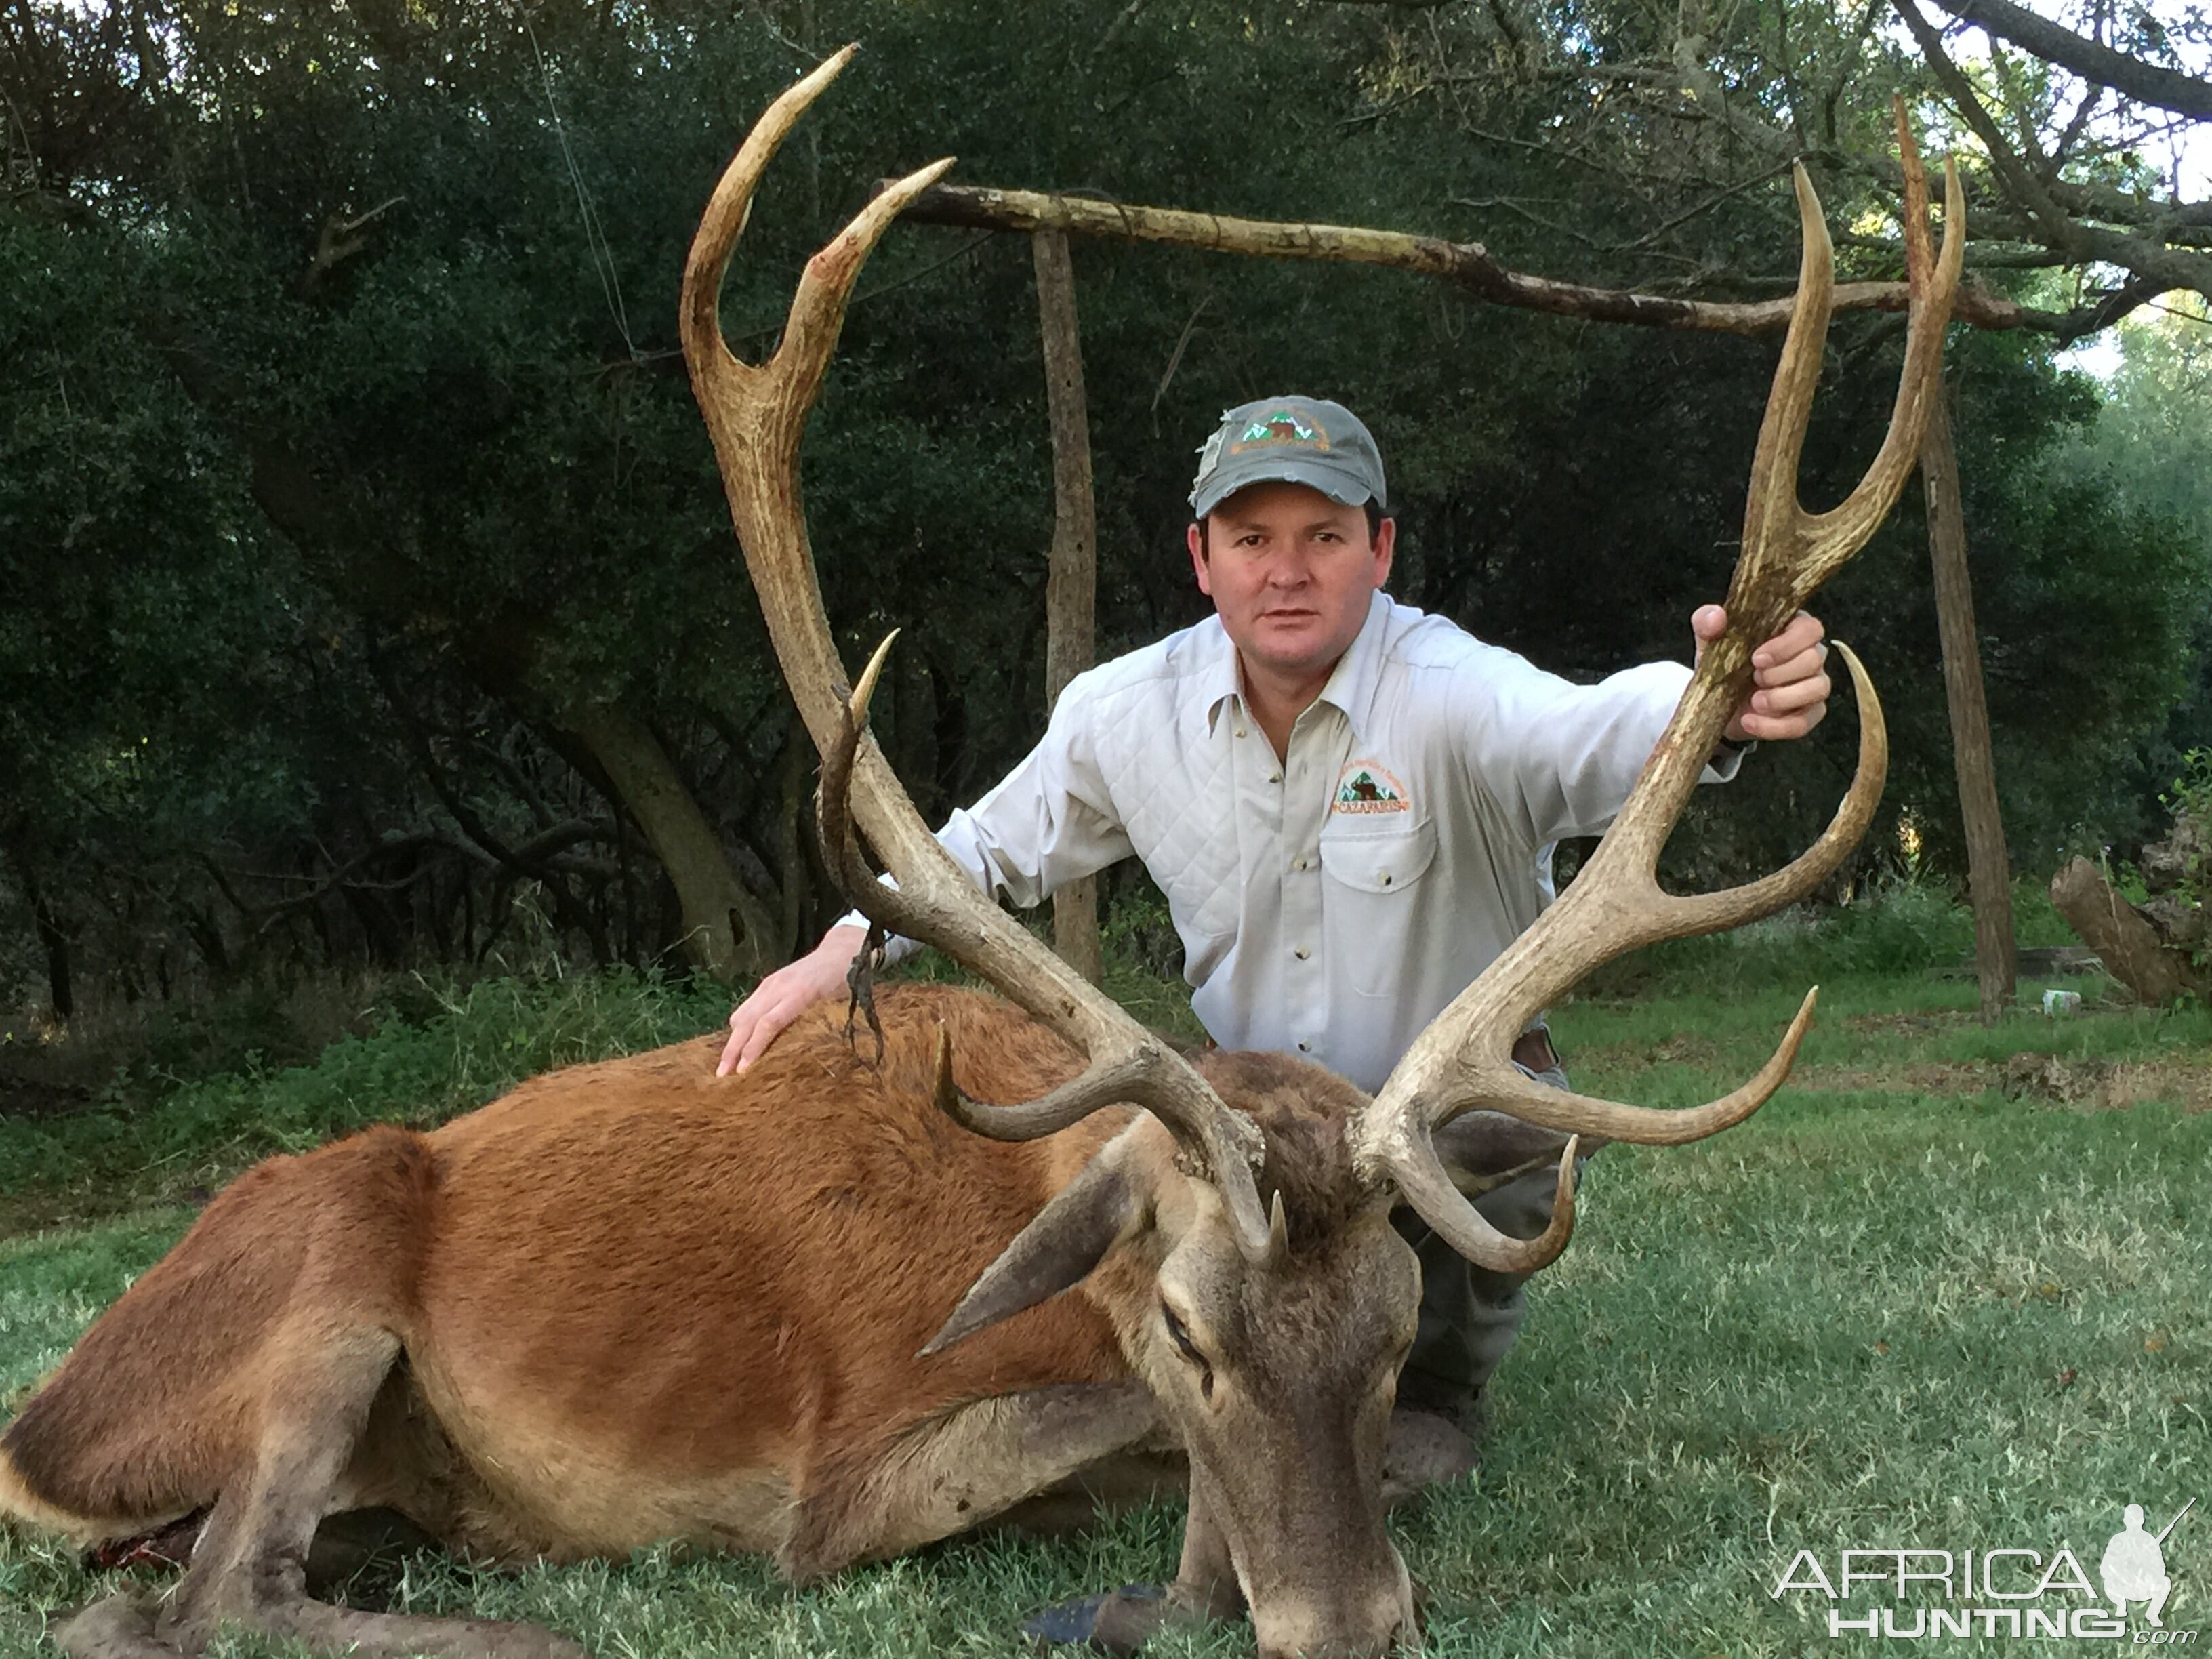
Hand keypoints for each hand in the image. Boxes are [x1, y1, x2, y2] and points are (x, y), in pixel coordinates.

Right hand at [716, 923, 868, 1075]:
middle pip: (747, 1020)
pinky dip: (739, 1027)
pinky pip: (747, 1007)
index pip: (769, 1024)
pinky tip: (736, 1044)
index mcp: (799, 994)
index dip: (754, 1047)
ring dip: (732, 1039)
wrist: (841, 952)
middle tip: (722, 1073)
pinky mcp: (767, 983)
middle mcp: (779, 987)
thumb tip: (804, 1057)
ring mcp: (770, 983)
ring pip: (742, 1014)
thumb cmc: (845, 983)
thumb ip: (820, 1024)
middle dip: (733, 1048)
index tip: (743, 1070)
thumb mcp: (839, 1005)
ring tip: (726, 1064)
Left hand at [1691, 605, 1830, 742]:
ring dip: (1783, 698)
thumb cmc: (1724, 664)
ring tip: (1755, 701)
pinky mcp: (1808, 714)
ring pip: (1817, 689)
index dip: (1787, 644)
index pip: (1810, 628)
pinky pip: (1804, 723)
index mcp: (1792, 630)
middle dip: (1781, 672)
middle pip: (1815, 659)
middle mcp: (1810, 655)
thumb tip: (1715, 616)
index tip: (1757, 658)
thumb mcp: (1710, 642)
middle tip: (1753, 678)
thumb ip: (1707, 622)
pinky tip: (1750, 722)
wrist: (1718, 704)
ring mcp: (1813, 685)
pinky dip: (1776, 726)